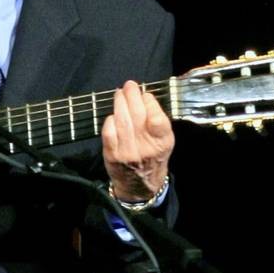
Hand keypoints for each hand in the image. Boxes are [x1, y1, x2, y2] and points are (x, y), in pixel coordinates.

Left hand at [101, 80, 174, 201]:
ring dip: (119, 102)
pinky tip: (113, 114)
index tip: (146, 95)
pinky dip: (110, 119)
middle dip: (132, 95)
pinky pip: (109, 131)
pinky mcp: (112, 155)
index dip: (150, 102)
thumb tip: (144, 97)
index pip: (156, 118)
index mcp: (162, 142)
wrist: (140, 186)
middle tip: (129, 85)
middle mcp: (146, 147)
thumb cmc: (154, 157)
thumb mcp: (165, 142)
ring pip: (122, 120)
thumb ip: (158, 121)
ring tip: (119, 93)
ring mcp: (128, 151)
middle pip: (137, 115)